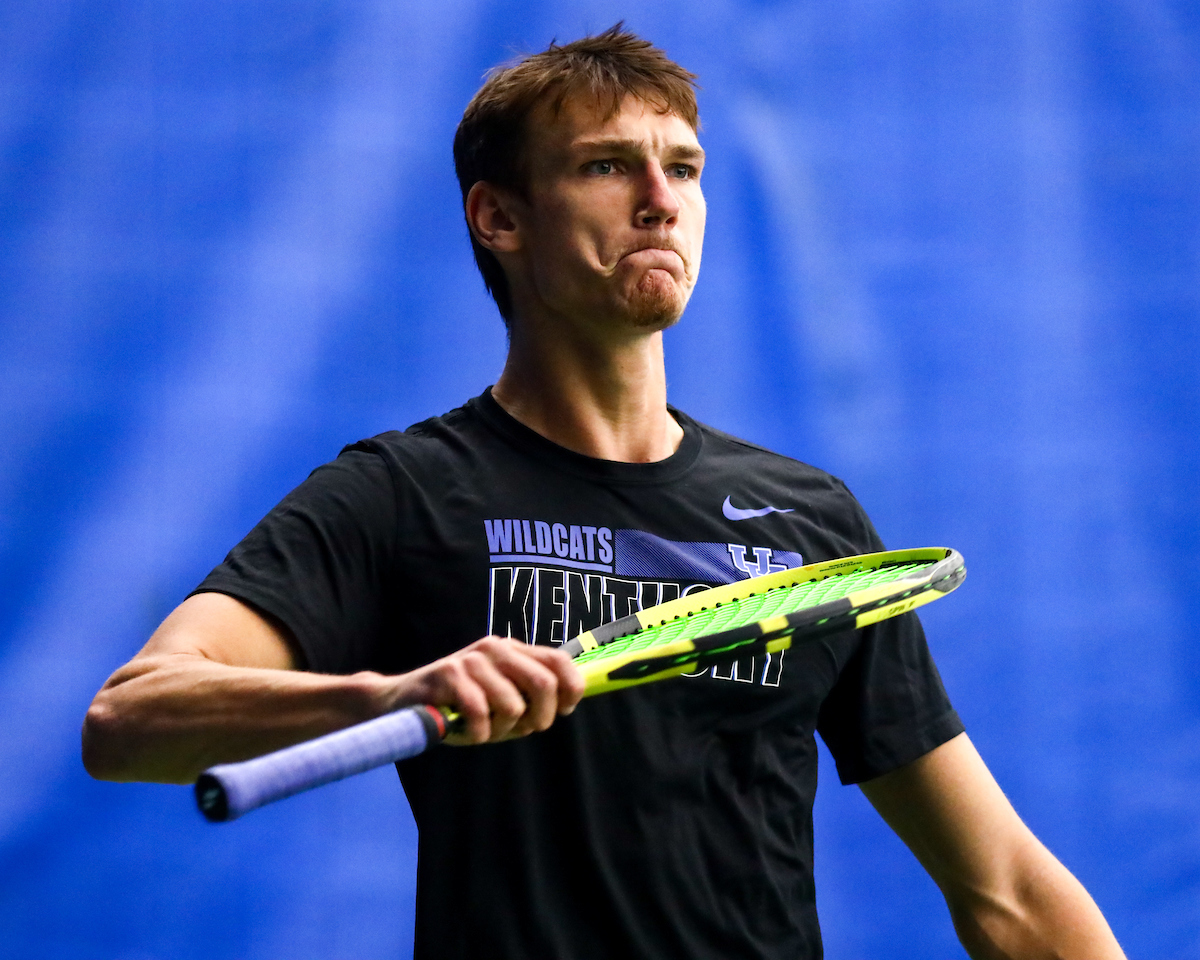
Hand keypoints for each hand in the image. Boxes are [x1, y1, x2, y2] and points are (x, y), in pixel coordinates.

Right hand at [389, 637, 584, 744]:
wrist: (400, 701)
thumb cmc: (459, 707)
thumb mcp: (500, 699)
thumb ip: (529, 698)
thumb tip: (565, 706)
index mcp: (513, 650)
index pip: (559, 661)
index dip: (570, 690)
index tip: (560, 712)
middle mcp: (495, 648)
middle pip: (544, 683)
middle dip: (541, 717)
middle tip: (524, 729)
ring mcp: (472, 660)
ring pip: (513, 706)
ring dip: (502, 731)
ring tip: (485, 729)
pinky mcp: (449, 675)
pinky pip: (481, 714)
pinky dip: (479, 734)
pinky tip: (468, 732)